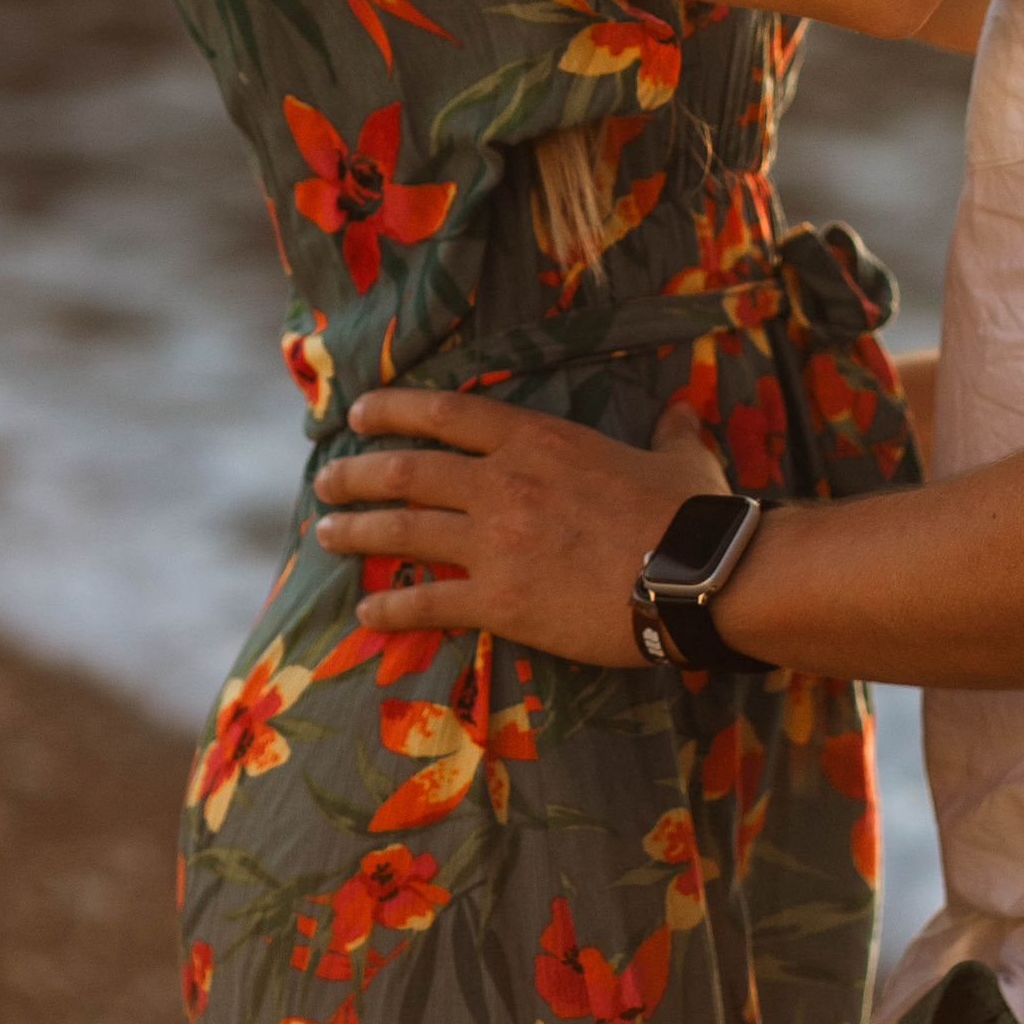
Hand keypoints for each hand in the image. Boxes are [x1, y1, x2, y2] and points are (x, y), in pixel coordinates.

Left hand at [313, 389, 729, 669]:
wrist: (697, 577)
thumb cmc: (692, 514)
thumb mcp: (680, 458)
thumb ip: (669, 431)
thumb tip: (683, 410)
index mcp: (538, 440)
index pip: (446, 414)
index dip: (394, 409)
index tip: (360, 413)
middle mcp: (503, 483)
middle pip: (406, 471)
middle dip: (356, 473)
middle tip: (326, 480)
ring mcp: (496, 543)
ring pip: (402, 532)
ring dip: (356, 531)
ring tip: (325, 534)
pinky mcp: (500, 601)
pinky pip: (427, 602)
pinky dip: (390, 608)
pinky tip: (367, 614)